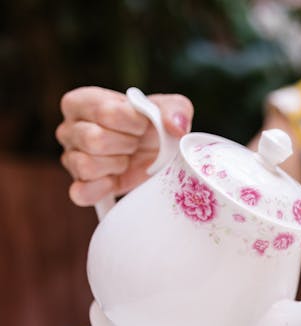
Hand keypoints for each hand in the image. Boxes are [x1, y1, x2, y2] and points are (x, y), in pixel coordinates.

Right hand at [56, 86, 193, 205]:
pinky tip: (116, 179)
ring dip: (117, 165)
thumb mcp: (172, 107)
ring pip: (86, 166)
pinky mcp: (78, 187)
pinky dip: (104, 189)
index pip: (105, 112)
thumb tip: (176, 127)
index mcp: (82, 102)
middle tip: (135, 144)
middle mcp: (68, 128)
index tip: (144, 126)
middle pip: (93, 139)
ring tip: (126, 159)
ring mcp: (70, 159)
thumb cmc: (157, 126)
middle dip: (126, 144)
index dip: (134, 123)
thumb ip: (175, 109)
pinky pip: (81, 193)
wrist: (161, 155)